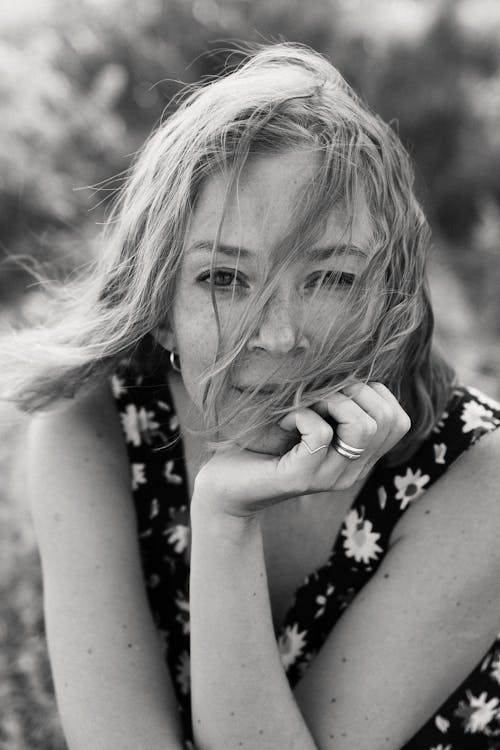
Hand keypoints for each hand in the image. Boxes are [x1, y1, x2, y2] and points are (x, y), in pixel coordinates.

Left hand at [192, 382, 410, 518]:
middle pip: (387, 421)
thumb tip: (353, 366)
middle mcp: (350, 472)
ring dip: (332, 401)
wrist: (225, 483)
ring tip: (304, 406)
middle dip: (354, 392)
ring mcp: (327, 477)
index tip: (337, 392)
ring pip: (363, 427)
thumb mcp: (308, 416)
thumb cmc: (263, 441)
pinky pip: (320, 433)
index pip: (399, 421)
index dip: (374, 393)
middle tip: (318, 396)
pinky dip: (301, 414)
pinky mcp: (300, 478)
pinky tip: (282, 420)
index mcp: (358, 458)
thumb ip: (336, 403)